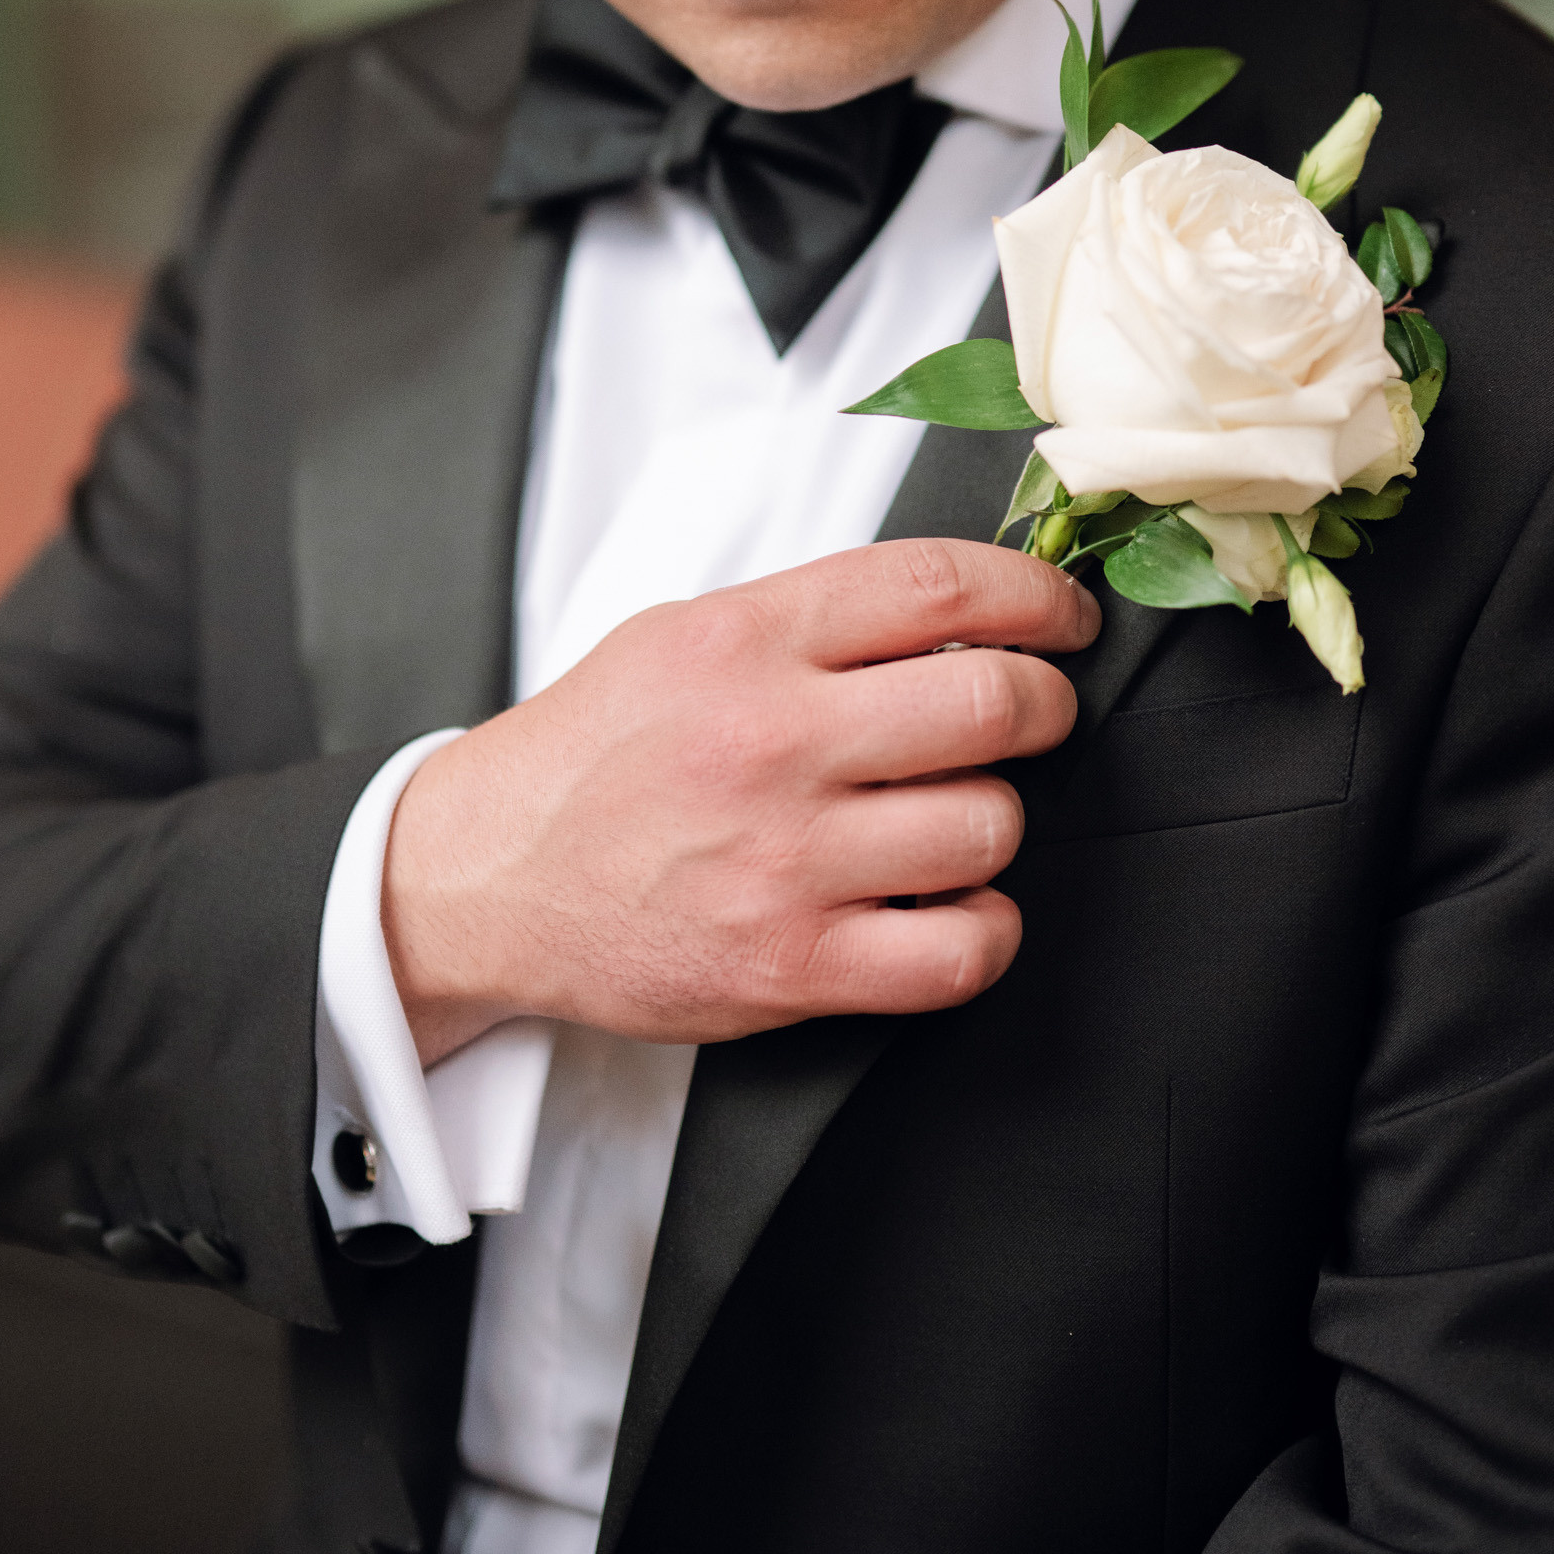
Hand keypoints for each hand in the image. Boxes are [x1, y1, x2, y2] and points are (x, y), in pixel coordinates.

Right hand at [382, 538, 1095, 1061]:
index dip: (1038, 595)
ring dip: (997, 818)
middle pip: (991, 703)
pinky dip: (984, 928)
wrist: (489, 879)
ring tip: (951, 815)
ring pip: (989, 825)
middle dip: (1042, 704)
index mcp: (747, 639)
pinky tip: (950, 906)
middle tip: (1032, 713)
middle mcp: (771, 741)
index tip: (1064, 618)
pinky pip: (960, 950)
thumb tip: (965, 611)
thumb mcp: (684, 635)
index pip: (942, 586)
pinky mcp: (791, 967)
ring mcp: (785, 860)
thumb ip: (815, 619)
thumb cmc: (597, 754)